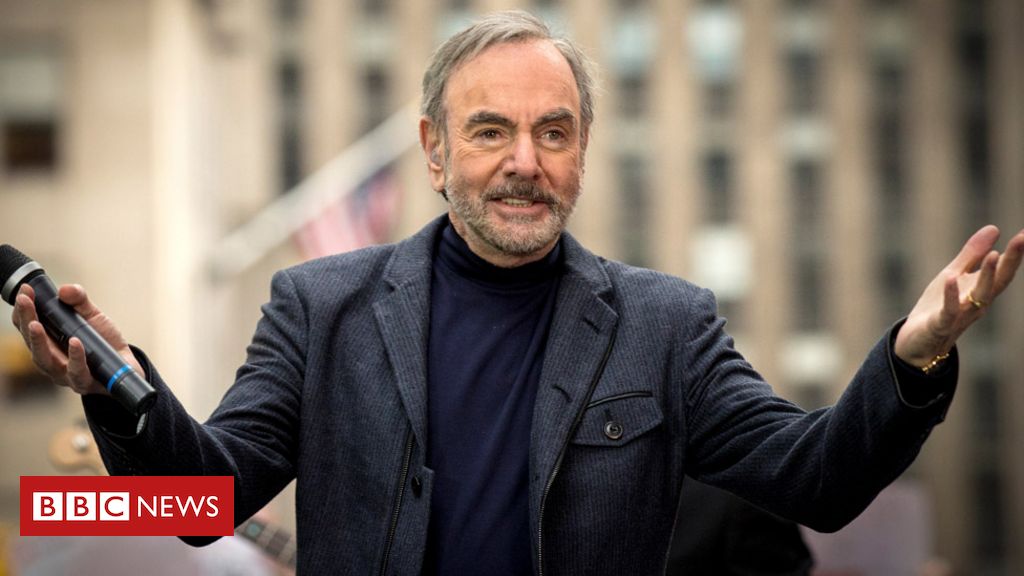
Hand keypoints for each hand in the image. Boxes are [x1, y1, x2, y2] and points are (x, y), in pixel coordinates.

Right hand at [10, 283, 141, 395]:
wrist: (126, 366)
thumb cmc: (103, 342)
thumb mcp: (93, 316)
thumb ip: (79, 300)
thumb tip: (64, 290)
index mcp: (48, 342)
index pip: (27, 326)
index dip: (23, 309)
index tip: (25, 291)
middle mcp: (51, 359)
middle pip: (31, 342)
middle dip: (26, 320)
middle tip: (24, 301)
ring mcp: (65, 374)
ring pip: (45, 361)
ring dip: (39, 342)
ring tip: (36, 324)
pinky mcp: (84, 383)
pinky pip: (76, 372)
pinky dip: (75, 356)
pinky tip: (75, 342)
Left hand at [895, 225, 1023, 366]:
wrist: (917, 343)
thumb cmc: (937, 307)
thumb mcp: (953, 275)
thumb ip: (972, 254)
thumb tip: (995, 227)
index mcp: (981, 289)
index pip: (1003, 269)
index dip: (1016, 251)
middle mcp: (977, 303)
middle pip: (999, 281)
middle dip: (1011, 260)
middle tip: (1023, 238)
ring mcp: (960, 314)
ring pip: (979, 295)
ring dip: (988, 276)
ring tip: (995, 255)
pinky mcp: (940, 324)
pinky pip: (948, 310)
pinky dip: (950, 296)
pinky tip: (951, 279)